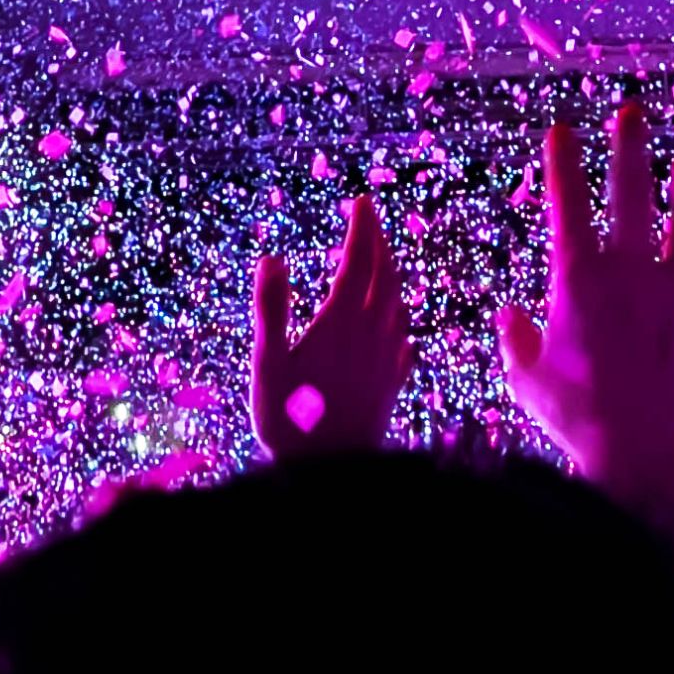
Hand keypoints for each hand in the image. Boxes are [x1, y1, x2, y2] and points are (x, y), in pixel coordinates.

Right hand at [251, 190, 414, 457]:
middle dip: (379, 243)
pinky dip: (401, 320)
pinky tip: (399, 328)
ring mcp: (386, 360)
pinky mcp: (391, 386)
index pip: (359, 262)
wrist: (331, 474)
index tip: (361, 200)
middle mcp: (372, 334)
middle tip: (371, 219)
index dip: (362, 228)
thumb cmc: (289, 419)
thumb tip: (272, 257)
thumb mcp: (268, 362)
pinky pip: (405, 341)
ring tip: (383, 260)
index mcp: (342, 322)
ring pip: (399, 304)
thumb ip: (271, 309)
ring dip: (392, 275)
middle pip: (385, 276)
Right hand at [497, 99, 673, 582]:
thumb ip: (515, 339)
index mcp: (579, 279)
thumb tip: (509, 313)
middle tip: (631, 112)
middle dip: (630, 148)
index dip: (563, 161)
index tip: (562, 128)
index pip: (567, 202)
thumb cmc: (576, 420)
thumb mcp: (526, 379)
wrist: (645, 457)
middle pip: (633, 194)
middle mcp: (632, 274)